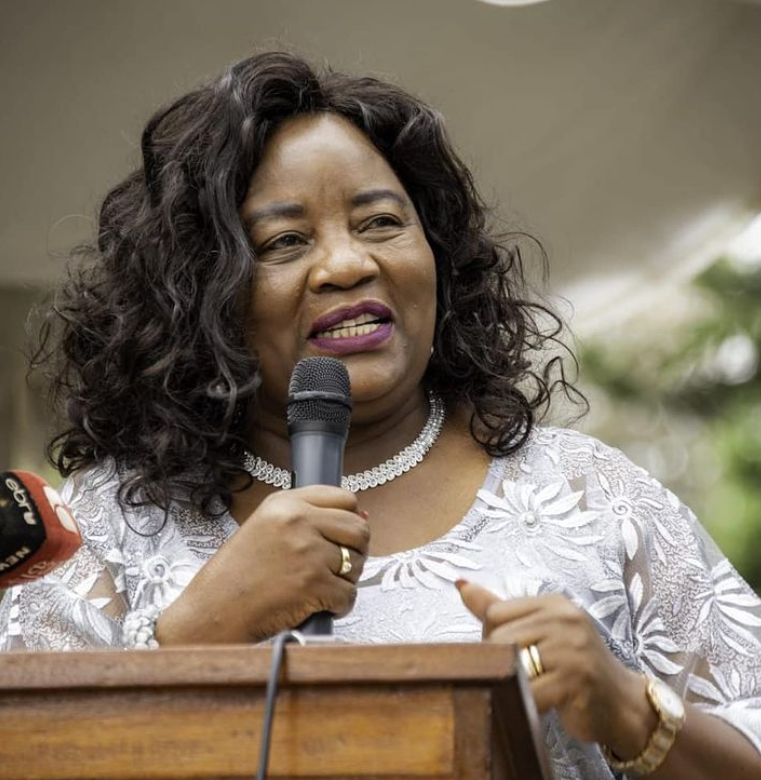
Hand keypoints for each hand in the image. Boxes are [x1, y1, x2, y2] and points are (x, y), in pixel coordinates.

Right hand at [157, 486, 368, 643]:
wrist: (211, 611)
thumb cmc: (236, 574)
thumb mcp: (266, 526)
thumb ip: (309, 517)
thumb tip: (363, 518)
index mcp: (286, 502)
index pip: (345, 498)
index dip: (349, 519)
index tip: (340, 535)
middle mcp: (299, 521)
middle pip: (359, 529)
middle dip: (355, 550)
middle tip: (337, 566)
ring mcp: (308, 552)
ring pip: (356, 563)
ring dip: (345, 580)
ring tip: (320, 587)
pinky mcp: (313, 584)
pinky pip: (348, 594)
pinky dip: (339, 605)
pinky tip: (317, 605)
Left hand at [456, 581, 655, 755]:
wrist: (622, 703)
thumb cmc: (574, 664)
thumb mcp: (540, 628)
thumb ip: (498, 608)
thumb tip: (460, 585)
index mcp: (553, 603)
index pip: (496, 613)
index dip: (491, 638)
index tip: (508, 654)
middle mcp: (564, 619)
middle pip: (499, 638)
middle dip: (499, 662)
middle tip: (518, 676)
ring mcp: (572, 649)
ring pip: (511, 664)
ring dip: (513, 684)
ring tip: (530, 688)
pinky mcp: (576, 681)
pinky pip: (531, 693)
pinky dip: (527, 704)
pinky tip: (540, 704)